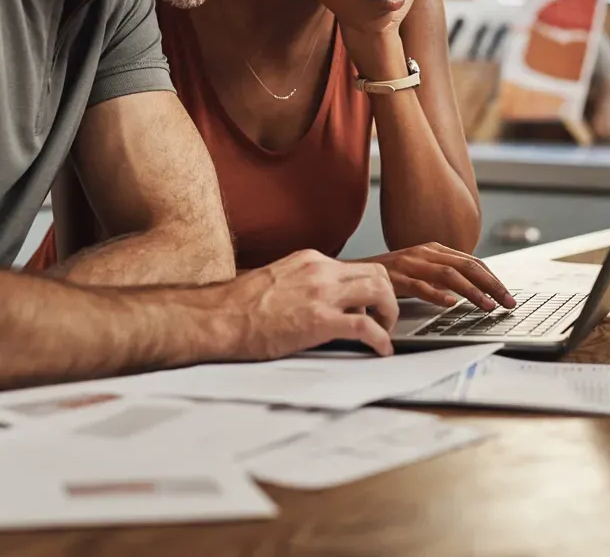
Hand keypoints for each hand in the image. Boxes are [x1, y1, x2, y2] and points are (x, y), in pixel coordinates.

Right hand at [222, 250, 398, 357]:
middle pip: (377, 273)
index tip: (370, 305)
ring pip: (380, 291)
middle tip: (383, 319)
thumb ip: (304, 284)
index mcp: (310, 260)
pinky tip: (381, 350)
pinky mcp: (320, 321)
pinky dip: (381, 339)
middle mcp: (320, 271)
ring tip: (384, 332)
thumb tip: (318, 300)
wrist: (219, 317)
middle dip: (388, 297)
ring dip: (389, 314)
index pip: (357, 266)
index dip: (370, 288)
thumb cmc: (239, 306)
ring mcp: (322, 294)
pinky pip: (365, 327)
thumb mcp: (279, 280)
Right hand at [361, 243, 515, 311]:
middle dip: (491, 285)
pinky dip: (437, 295)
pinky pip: (420, 286)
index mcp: (434, 250)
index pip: (472, 261)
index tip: (507, 294)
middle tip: (507, 302)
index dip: (492, 278)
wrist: (353, 272)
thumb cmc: (389, 274)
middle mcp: (425, 253)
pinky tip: (450, 304)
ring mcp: (410, 264)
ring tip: (487, 306)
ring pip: (449, 275)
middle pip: (467, 266)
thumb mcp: (420, 269)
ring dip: (472, 292)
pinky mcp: (395, 277)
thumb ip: (442, 275)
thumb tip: (471, 289)